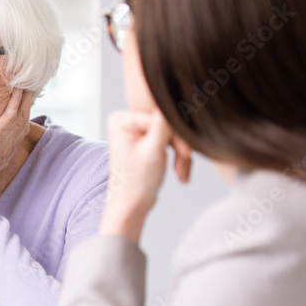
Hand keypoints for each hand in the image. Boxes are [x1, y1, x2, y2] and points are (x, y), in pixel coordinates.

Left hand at [0, 88, 32, 197]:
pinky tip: (18, 88)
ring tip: (26, 82)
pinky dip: (17, 101)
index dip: (21, 116)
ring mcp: (3, 141)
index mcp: (4, 154)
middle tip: (29, 86)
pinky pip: (11, 114)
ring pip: (21, 115)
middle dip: (27, 103)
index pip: (17, 131)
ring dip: (25, 97)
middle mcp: (8, 147)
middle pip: (23, 121)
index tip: (21, 103)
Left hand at [101, 110, 191, 242]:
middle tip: (183, 164)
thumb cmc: (136, 181)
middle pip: (168, 123)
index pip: (161, 115)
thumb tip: (172, 99)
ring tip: (181, 173)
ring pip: (174, 133)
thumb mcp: (153, 150)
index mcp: (121, 119)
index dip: (175, 134)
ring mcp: (139, 131)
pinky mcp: (149, 141)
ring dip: (181, 154)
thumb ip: (163, 124)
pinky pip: (172, 141)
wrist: (132, 206)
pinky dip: (179, 157)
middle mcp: (128, 120)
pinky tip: (181, 173)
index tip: (184, 151)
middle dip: (179, 145)